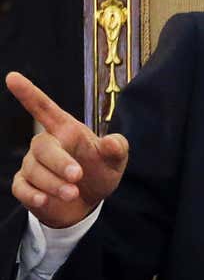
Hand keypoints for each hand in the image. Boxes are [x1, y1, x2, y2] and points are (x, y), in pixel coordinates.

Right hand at [7, 72, 127, 228]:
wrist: (88, 202)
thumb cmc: (100, 172)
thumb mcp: (115, 160)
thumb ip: (116, 149)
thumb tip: (112, 142)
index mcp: (66, 130)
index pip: (44, 109)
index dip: (29, 93)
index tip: (12, 77)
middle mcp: (46, 144)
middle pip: (42, 146)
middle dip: (59, 162)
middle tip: (78, 176)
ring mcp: (32, 165)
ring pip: (33, 170)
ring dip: (53, 183)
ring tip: (73, 194)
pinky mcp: (25, 186)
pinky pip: (20, 188)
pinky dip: (32, 195)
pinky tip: (45, 201)